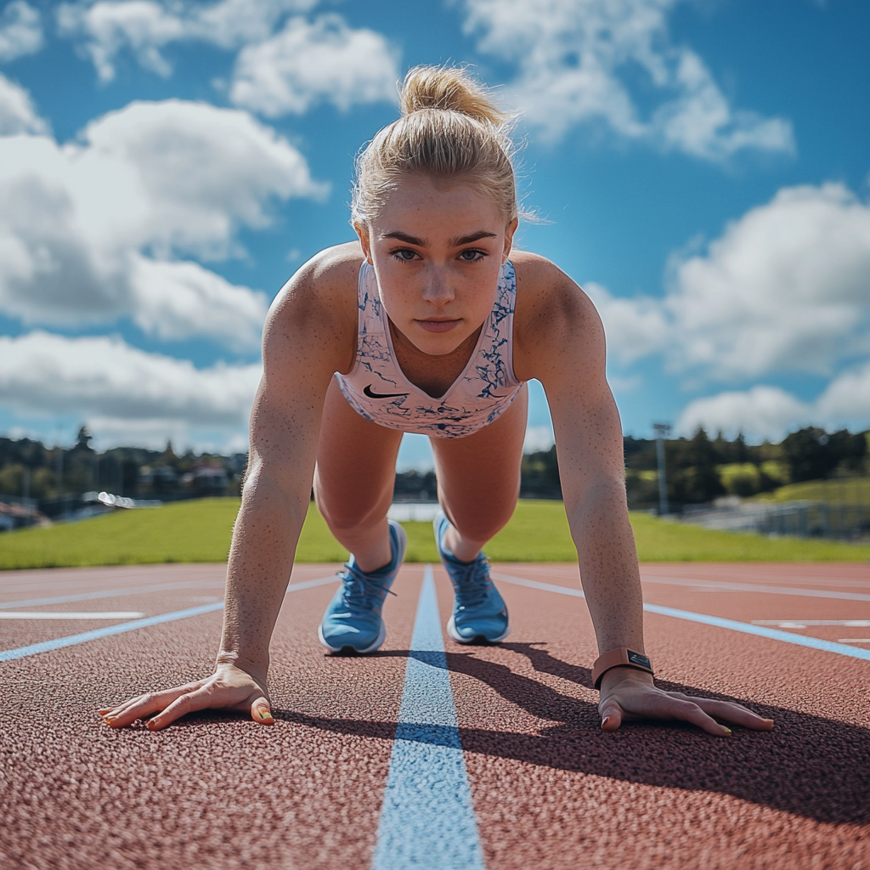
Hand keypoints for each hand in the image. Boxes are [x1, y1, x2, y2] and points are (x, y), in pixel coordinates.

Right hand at [98, 663, 272, 730]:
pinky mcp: (174, 696)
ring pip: (149, 698)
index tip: (151, 728)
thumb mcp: (260, 698)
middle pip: (158, 698)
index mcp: (208, 693)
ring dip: (127, 708)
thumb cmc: (251, 690)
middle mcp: (189, 690)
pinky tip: (109, 714)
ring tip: (103, 720)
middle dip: (135, 710)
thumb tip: (266, 719)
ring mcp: (179, 691)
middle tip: (112, 724)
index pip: (185, 702)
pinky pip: (149, 701)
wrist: (243, 669)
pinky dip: (129, 707)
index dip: (169, 713)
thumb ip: (262, 708)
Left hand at [598, 667, 773, 736]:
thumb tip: (608, 725)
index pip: (688, 711)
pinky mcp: (693, 705)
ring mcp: (688, 701)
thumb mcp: (609, 707)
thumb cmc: (617, 700)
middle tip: (764, 726)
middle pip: (713, 705)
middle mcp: (679, 699)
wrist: (623, 681)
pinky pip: (718, 709)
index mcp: (662, 703)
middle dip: (738, 716)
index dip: (705, 721)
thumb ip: (609, 716)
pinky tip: (754, 723)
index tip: (725, 735)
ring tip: (768, 725)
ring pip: (719, 705)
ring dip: (743, 714)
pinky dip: (736, 714)